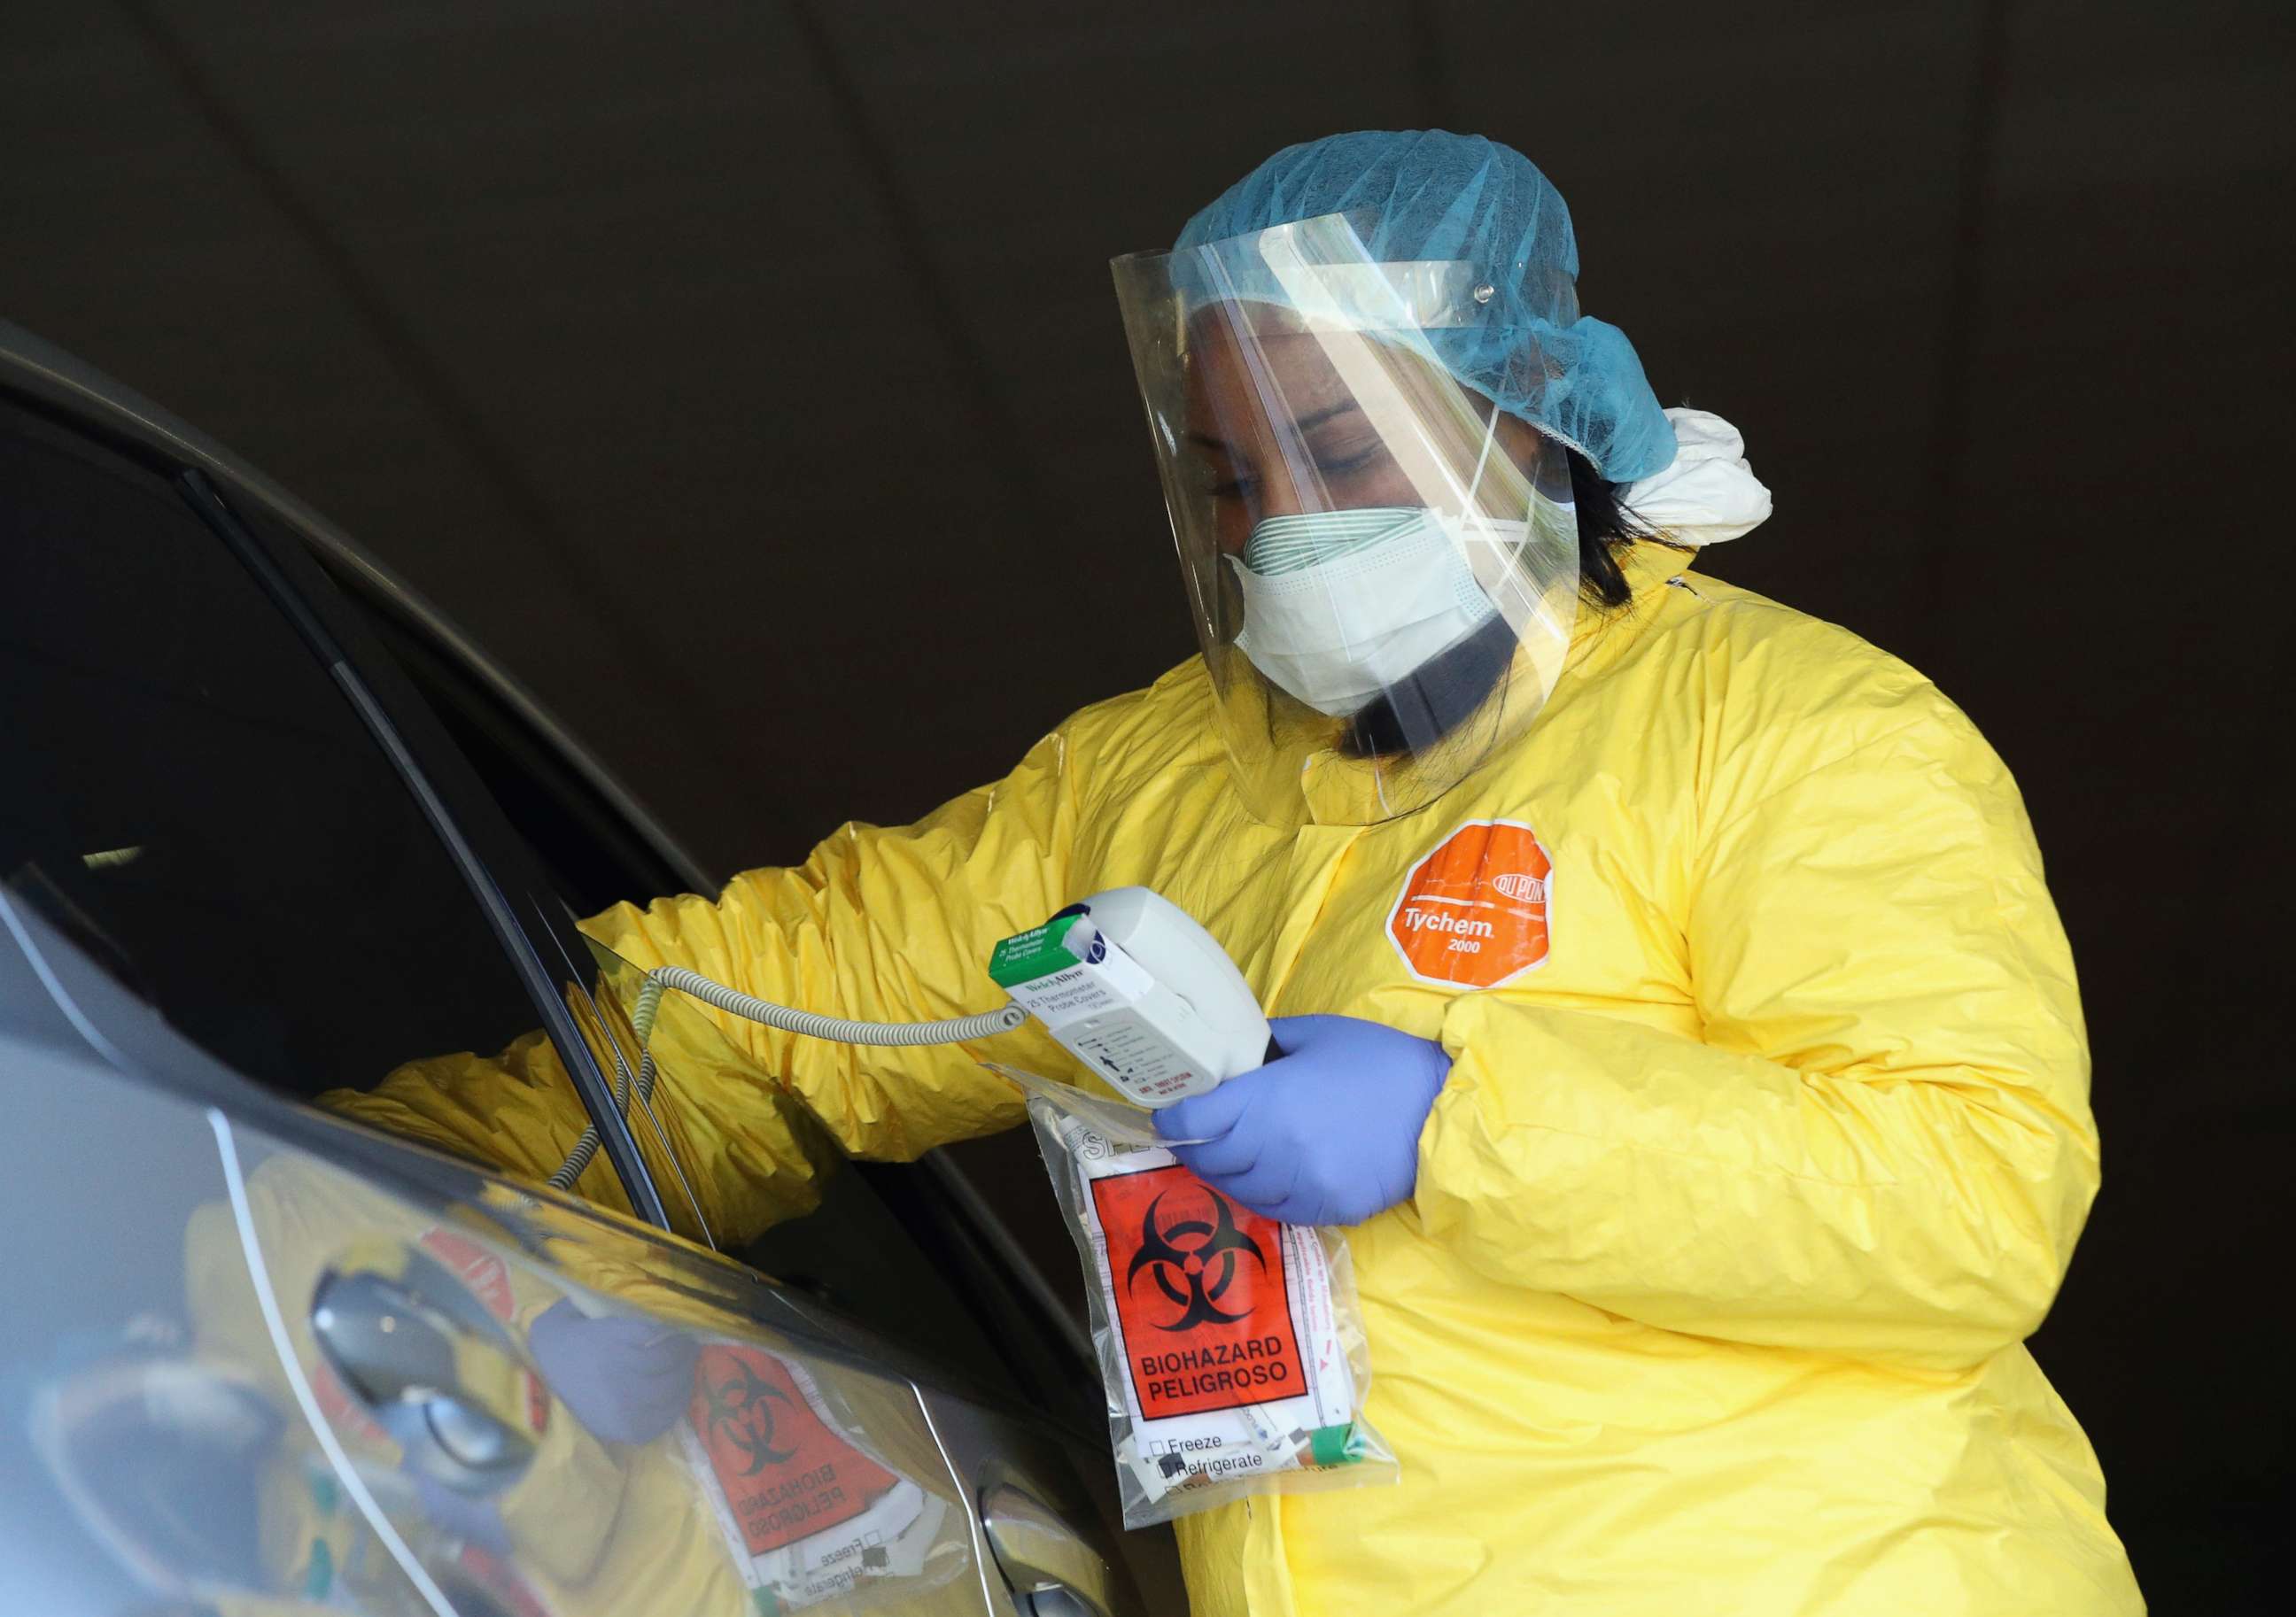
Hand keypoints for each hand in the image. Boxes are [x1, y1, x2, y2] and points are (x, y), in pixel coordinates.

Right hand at [527, 1298, 699, 1445]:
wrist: (528, 1392)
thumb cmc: (555, 1346)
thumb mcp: (573, 1312)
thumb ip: (607, 1302)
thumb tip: (644, 1299)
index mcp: (611, 1341)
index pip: (664, 1335)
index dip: (674, 1331)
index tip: (675, 1328)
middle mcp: (623, 1374)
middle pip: (673, 1361)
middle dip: (682, 1351)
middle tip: (681, 1345)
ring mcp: (629, 1407)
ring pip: (676, 1388)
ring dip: (682, 1375)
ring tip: (677, 1367)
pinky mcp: (631, 1431)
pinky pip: (668, 1416)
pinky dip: (675, 1402)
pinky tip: (669, 1391)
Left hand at [1156, 1013, 1449, 1226]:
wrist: (1443, 1109)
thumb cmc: (1380, 1062)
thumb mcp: (1318, 1034)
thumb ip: (1267, 1043)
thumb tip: (1235, 1053)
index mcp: (1267, 1099)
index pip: (1193, 1121)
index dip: (1172, 1117)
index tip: (1168, 1112)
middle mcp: (1274, 1148)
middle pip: (1207, 1160)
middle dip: (1194, 1147)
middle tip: (1194, 1134)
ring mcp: (1299, 1185)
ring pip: (1236, 1191)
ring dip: (1226, 1173)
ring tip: (1230, 1155)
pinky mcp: (1324, 1210)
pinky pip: (1274, 1209)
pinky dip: (1262, 1193)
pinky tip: (1268, 1175)